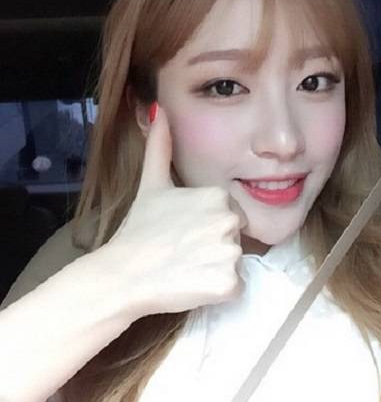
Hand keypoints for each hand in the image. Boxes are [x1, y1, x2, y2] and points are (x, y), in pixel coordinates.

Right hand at [105, 103, 246, 317]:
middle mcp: (229, 220)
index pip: (230, 215)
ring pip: (236, 263)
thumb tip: (157, 109)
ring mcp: (230, 253)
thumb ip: (160, 147)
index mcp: (217, 195)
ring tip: (186, 268)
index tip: (184, 234)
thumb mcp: (151, 185)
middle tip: (184, 252)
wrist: (123, 274)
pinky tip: (192, 284)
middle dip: (215, 248)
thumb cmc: (137, 230)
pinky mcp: (228, 283)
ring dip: (216, 270)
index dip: (207, 228)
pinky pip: (235, 288)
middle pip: (235, 238)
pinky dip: (218, 291)